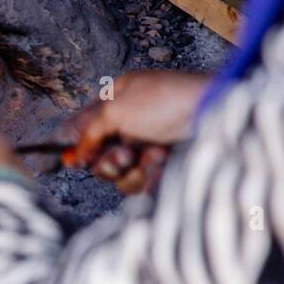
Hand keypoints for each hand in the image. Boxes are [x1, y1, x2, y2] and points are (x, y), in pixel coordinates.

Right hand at [61, 70, 207, 193]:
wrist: (211, 114)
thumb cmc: (164, 101)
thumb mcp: (115, 109)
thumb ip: (89, 132)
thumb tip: (74, 154)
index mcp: (116, 101)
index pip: (85, 127)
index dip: (77, 146)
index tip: (73, 162)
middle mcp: (129, 124)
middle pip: (100, 157)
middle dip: (109, 161)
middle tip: (125, 155)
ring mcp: (146, 145)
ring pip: (120, 174)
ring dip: (133, 168)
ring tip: (154, 154)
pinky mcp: (163, 165)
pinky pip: (141, 182)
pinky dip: (150, 174)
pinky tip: (164, 160)